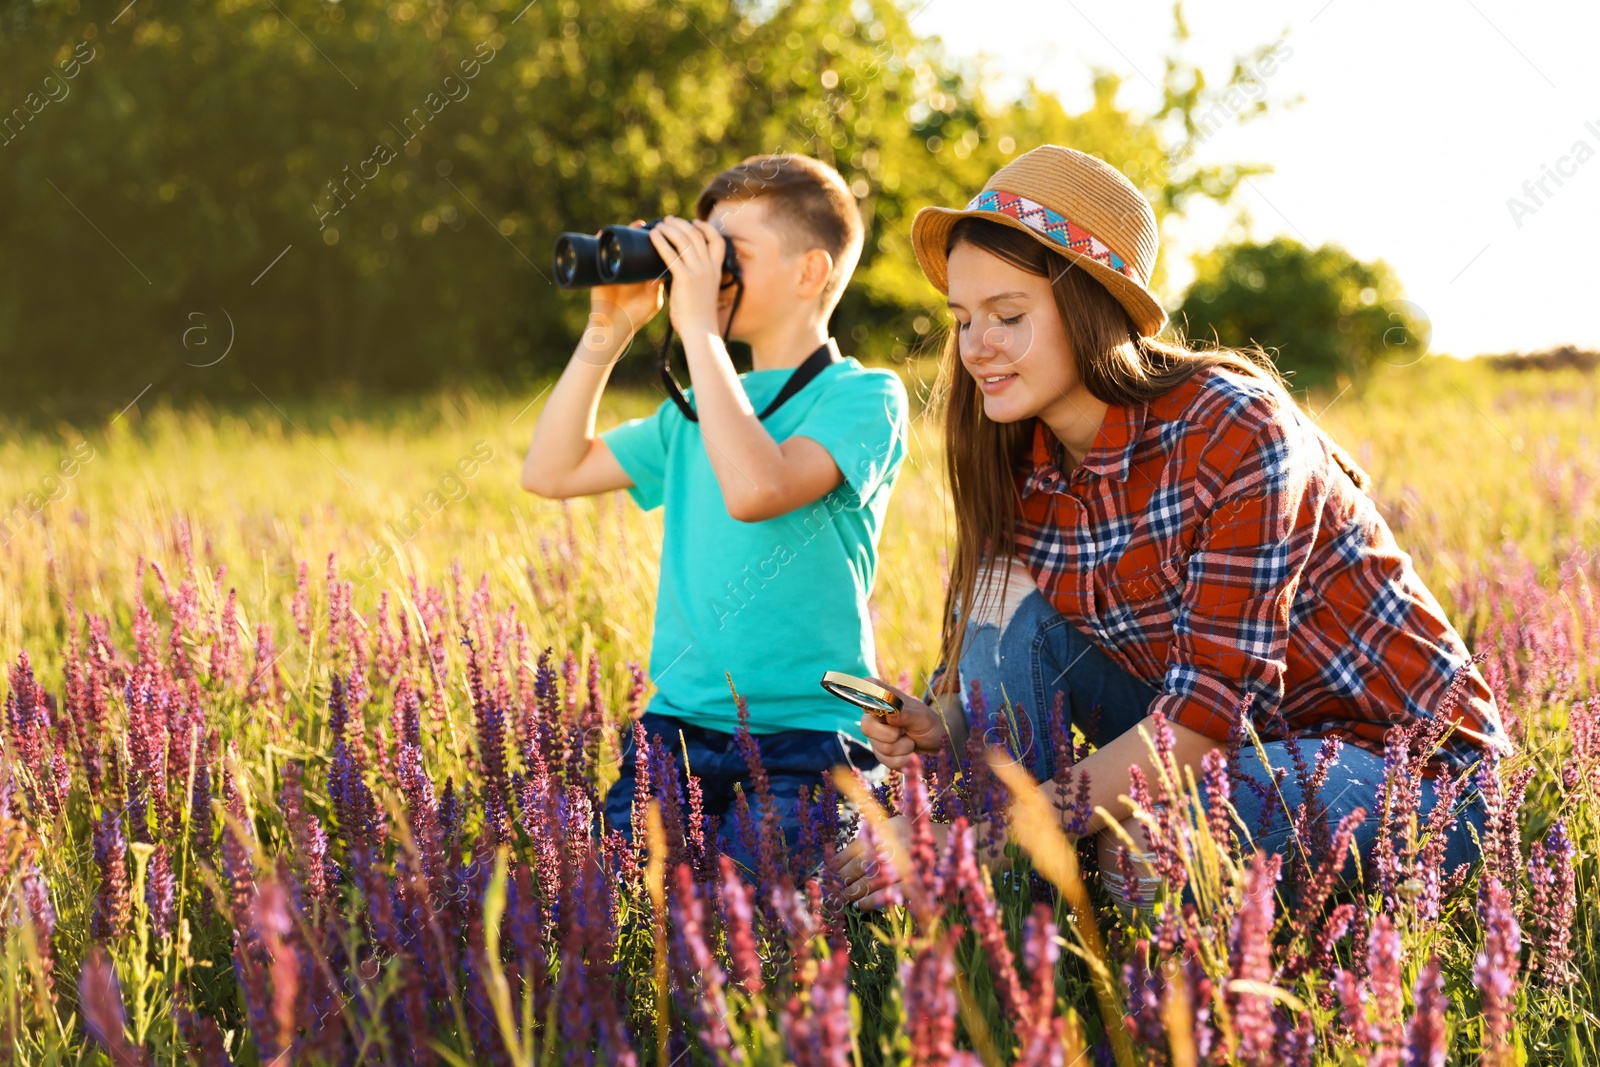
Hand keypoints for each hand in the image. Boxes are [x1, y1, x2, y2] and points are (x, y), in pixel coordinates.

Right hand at [585, 221, 662, 355]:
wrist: (613, 327)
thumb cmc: (635, 316)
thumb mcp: (652, 300)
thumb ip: (659, 286)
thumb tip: (668, 269)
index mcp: (643, 273)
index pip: (648, 252)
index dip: (654, 241)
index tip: (661, 232)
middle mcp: (628, 267)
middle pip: (632, 244)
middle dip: (637, 232)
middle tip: (642, 224)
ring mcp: (613, 268)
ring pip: (616, 245)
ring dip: (620, 233)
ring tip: (629, 225)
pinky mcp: (599, 272)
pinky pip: (597, 253)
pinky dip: (599, 242)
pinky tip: (602, 234)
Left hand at [647, 215, 727, 339]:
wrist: (701, 331)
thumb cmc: (700, 318)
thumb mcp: (705, 294)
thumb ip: (698, 281)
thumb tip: (683, 274)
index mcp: (716, 271)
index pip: (718, 241)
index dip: (707, 228)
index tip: (696, 222)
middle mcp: (709, 268)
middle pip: (697, 235)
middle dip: (682, 224)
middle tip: (669, 220)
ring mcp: (698, 272)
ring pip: (684, 240)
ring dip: (670, 228)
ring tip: (660, 224)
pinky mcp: (685, 279)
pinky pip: (671, 255)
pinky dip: (661, 242)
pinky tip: (653, 236)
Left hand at [828, 814, 950, 909]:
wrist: (944, 846)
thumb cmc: (913, 836)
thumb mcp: (891, 826)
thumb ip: (870, 836)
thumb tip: (841, 857)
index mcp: (882, 831)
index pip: (851, 850)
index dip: (837, 864)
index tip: (829, 872)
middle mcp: (889, 847)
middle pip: (857, 868)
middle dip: (842, 881)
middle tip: (835, 889)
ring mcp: (899, 866)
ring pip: (867, 883)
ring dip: (852, 893)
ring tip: (846, 897)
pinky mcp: (909, 885)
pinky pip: (882, 897)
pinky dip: (868, 903)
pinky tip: (860, 905)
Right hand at [858, 677, 949, 769]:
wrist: (936, 744)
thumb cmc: (930, 724)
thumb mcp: (923, 717)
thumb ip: (907, 714)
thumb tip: (891, 714)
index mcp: (886, 697)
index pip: (868, 685)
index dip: (869, 695)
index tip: (885, 709)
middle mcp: (876, 714)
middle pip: (866, 726)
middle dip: (890, 735)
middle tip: (904, 732)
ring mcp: (876, 734)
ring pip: (879, 747)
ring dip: (902, 748)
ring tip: (911, 741)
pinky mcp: (880, 752)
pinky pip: (885, 760)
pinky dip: (902, 759)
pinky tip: (909, 754)